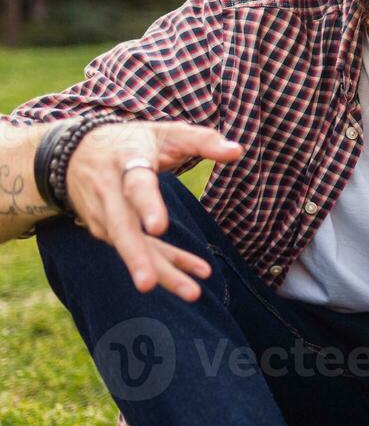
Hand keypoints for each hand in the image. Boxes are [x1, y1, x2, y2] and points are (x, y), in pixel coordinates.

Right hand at [66, 121, 244, 300]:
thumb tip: (238, 150)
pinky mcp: (108, 231)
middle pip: (121, 228)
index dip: (146, 206)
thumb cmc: (132, 141)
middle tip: (148, 284)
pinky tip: (196, 277)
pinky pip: (140, 250)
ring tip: (192, 293)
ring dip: (160, 271)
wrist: (73, 151)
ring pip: (130, 247)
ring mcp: (105, 216)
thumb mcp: (165, 132)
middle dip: (136, 256)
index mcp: (126, 162)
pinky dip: (167, 265)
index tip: (157, 228)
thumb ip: (202, 140)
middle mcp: (109, 193)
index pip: (136, 186)